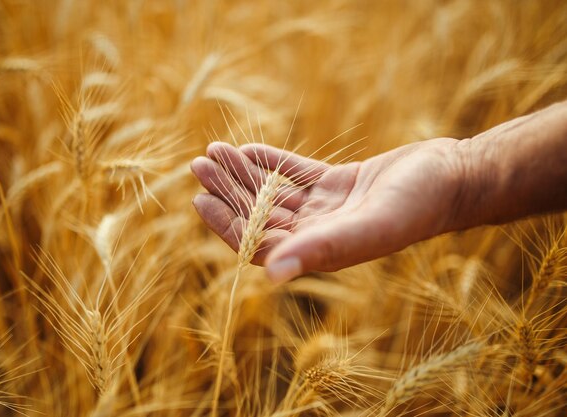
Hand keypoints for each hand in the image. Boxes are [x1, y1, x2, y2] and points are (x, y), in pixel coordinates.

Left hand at [191, 138, 466, 281]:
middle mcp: (318, 232)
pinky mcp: (337, 184)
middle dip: (229, 190)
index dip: (227, 223)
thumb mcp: (369, 225)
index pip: (260, 243)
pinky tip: (248, 149)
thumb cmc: (417, 205)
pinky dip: (271, 162)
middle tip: (199, 164)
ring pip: (273, 192)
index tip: (199, 198)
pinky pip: (295, 174)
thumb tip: (271, 274)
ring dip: (244, 173)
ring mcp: (327, 208)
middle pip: (261, 215)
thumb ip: (322, 248)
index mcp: (320, 250)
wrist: (453, 178)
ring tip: (214, 150)